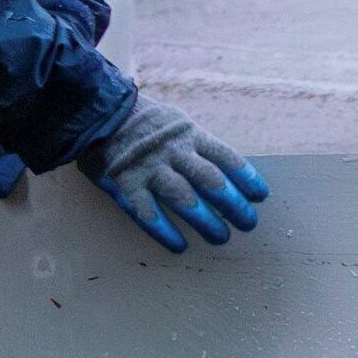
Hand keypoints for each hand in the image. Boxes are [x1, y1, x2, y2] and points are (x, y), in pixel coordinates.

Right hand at [78, 92, 268, 249]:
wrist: (97, 111)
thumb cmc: (142, 121)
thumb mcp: (176, 121)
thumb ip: (196, 144)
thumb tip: (226, 170)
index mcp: (189, 134)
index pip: (225, 157)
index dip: (245, 178)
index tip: (260, 196)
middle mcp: (173, 151)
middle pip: (210, 181)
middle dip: (233, 204)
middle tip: (248, 223)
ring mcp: (149, 168)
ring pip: (184, 198)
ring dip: (206, 221)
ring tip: (221, 237)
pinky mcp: (125, 183)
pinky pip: (147, 212)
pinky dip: (164, 231)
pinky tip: (179, 246)